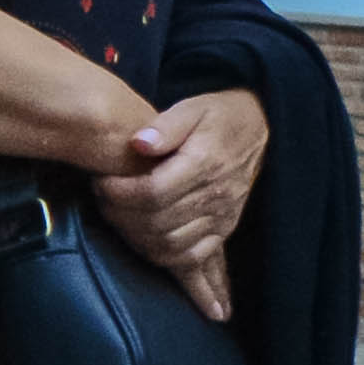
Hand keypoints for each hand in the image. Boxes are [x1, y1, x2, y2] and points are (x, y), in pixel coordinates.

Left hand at [93, 86, 268, 322]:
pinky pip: (190, 257)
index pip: (153, 192)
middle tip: (101, 198)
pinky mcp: (224, 231)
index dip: (120, 192)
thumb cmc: (220, 116)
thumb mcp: (193, 107)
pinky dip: (162, 256)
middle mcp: (216, 195)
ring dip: (134, 236)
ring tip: (117, 216)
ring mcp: (222, 217)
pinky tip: (143, 241)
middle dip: (120, 214)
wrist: (262, 131)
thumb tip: (137, 144)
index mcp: (205, 163)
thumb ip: (165, 125)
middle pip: (157, 222)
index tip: (101, 182)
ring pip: (169, 244)